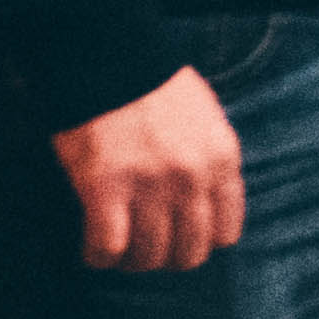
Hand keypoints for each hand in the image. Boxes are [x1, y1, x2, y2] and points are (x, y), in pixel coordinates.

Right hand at [52, 64, 244, 273]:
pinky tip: (93, 250)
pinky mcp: (105, 189)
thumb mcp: (206, 119)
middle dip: (166, 257)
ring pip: (148, 256)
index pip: (225, 232)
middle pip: (188, 252)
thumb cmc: (153, 87)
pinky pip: (107, 247)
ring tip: (116, 250)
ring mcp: (149, 186)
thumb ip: (211, 162)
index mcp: (222, 159)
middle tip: (144, 248)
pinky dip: (98, 256)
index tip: (179, 238)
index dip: (200, 242)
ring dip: (130, 260)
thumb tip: (206, 206)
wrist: (108, 58)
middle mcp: (192, 178)